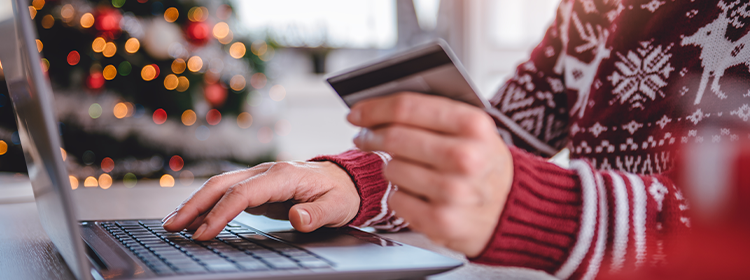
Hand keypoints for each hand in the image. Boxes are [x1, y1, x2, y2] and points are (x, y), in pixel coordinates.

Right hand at [161, 161, 359, 240]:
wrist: (346, 180)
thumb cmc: (341, 193)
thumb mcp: (337, 207)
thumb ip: (316, 213)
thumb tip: (297, 217)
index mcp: (284, 175)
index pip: (243, 193)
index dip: (221, 213)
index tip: (204, 233)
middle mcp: (267, 171)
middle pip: (222, 184)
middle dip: (194, 205)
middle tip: (172, 226)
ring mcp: (260, 176)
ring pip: (220, 186)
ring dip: (195, 203)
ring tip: (173, 223)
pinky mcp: (258, 186)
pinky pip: (227, 193)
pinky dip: (207, 205)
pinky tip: (195, 219)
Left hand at [349, 92, 512, 256]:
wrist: (516, 210)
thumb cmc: (486, 165)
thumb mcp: (475, 130)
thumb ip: (434, 114)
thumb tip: (381, 106)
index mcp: (474, 125)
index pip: (407, 108)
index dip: (374, 108)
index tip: (357, 112)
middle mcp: (465, 157)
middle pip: (394, 138)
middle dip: (372, 136)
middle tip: (365, 137)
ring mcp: (453, 192)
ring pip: (391, 169)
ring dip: (391, 167)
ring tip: (407, 168)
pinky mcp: (441, 221)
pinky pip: (396, 200)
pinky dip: (400, 195)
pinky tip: (417, 193)